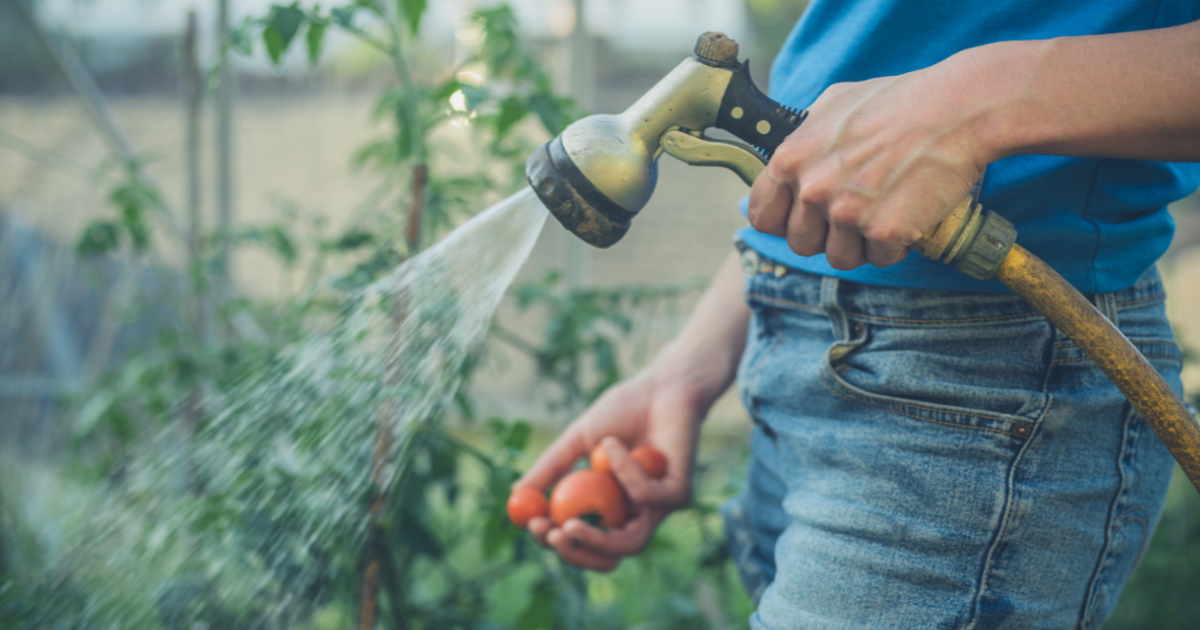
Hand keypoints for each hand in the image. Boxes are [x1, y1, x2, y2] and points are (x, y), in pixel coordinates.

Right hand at [514, 373, 701, 571]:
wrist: (662, 385)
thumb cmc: (624, 410)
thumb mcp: (577, 440)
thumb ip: (551, 468)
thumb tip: (517, 495)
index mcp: (613, 507)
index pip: (585, 540)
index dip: (558, 541)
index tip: (533, 525)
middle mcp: (638, 515)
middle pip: (608, 558)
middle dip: (576, 551)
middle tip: (552, 534)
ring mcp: (661, 508)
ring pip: (630, 544)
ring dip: (596, 536)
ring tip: (569, 520)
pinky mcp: (679, 494)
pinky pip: (644, 496)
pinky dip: (622, 470)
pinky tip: (612, 443)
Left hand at [747, 55, 991, 269]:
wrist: (958, 108)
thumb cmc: (899, 101)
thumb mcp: (833, 104)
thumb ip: (803, 138)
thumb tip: (784, 162)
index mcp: (791, 159)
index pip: (761, 216)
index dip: (783, 221)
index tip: (803, 218)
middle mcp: (813, 189)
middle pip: (800, 244)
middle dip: (826, 235)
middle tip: (856, 213)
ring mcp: (847, 213)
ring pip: (839, 258)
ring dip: (861, 244)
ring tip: (884, 211)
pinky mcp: (885, 231)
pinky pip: (880, 259)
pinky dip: (896, 245)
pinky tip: (909, 214)